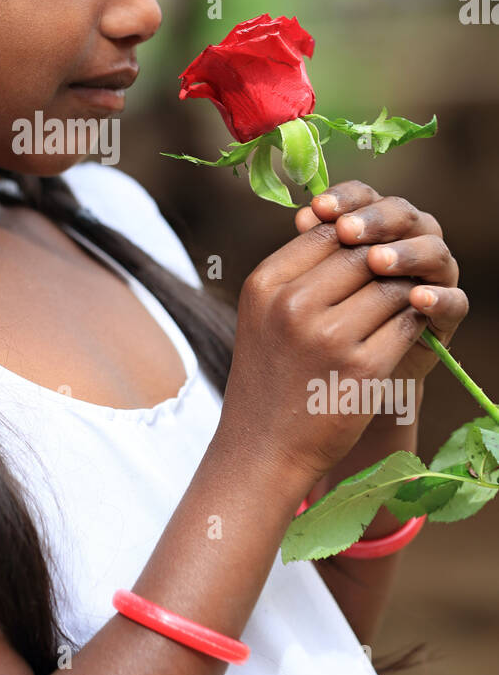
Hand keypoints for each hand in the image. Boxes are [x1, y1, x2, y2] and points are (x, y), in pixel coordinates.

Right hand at [293, 179, 468, 506]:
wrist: (263, 447)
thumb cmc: (268, 375)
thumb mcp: (263, 314)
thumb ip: (296, 271)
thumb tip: (344, 227)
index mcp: (265, 285)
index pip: (325, 233)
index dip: (353, 238)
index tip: (365, 252)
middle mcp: (293, 305)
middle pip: (361, 255)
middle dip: (383, 262)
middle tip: (393, 273)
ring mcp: (328, 337)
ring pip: (390, 287)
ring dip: (403, 291)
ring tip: (401, 301)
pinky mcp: (363, 368)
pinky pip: (406, 323)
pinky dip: (413, 321)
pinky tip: (406, 328)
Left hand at [294, 180, 467, 396]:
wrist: (341, 377)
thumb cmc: (319, 323)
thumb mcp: (309, 287)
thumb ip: (313, 251)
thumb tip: (304, 217)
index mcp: (371, 224)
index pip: (364, 196)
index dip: (343, 198)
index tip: (317, 209)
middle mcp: (406, 241)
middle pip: (402, 214)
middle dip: (373, 220)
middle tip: (347, 231)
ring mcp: (431, 275)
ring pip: (433, 250)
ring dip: (406, 253)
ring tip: (377, 263)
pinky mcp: (446, 314)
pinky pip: (454, 300)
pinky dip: (439, 297)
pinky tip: (417, 298)